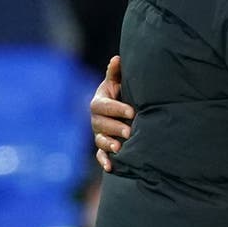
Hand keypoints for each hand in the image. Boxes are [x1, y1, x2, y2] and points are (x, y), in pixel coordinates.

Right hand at [92, 55, 134, 172]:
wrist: (120, 110)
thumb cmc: (119, 94)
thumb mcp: (116, 84)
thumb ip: (116, 74)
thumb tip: (118, 59)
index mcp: (99, 103)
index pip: (104, 106)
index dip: (117, 108)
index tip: (132, 111)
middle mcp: (96, 119)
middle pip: (101, 124)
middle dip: (115, 127)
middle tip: (129, 130)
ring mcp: (98, 134)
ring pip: (100, 140)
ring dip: (108, 144)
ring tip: (119, 148)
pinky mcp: (102, 147)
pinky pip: (100, 155)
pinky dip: (104, 161)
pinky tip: (111, 167)